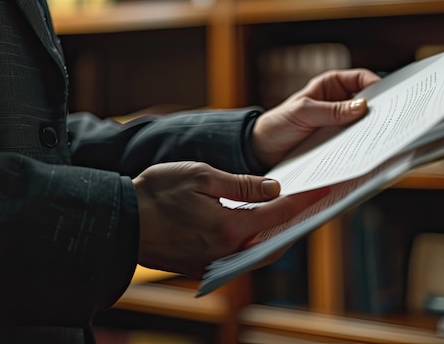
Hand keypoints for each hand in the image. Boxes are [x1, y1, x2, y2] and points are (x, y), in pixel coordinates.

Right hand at [133, 161, 328, 277]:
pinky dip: (254, 243)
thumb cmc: (156, 193)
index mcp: (228, 227)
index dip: (303, 202)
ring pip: (257, 253)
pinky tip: (258, 227)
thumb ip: (241, 185)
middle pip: (275, 243)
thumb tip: (275, 189)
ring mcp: (214, 263)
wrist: (121, 220)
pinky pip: (238, 257)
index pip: (278, 215)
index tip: (322, 191)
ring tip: (291, 216)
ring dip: (276, 237)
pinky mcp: (202, 268)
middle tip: (312, 207)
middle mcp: (225, 252)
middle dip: (295, 225)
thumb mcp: (199, 176)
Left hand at [252, 69, 380, 168]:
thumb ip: (332, 111)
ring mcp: (339, 124)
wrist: (261, 151)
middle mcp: (339, 102)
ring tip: (382, 137)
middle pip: (368, 102)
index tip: (389, 98)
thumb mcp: (303, 113)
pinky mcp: (337, 143)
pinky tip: (367, 151)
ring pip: (363, 124)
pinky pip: (354, 142)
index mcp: (331, 85)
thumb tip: (363, 107)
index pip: (362, 79)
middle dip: (380, 109)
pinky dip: (361, 145)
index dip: (377, 86)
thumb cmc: (277, 124)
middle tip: (390, 119)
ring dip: (371, 130)